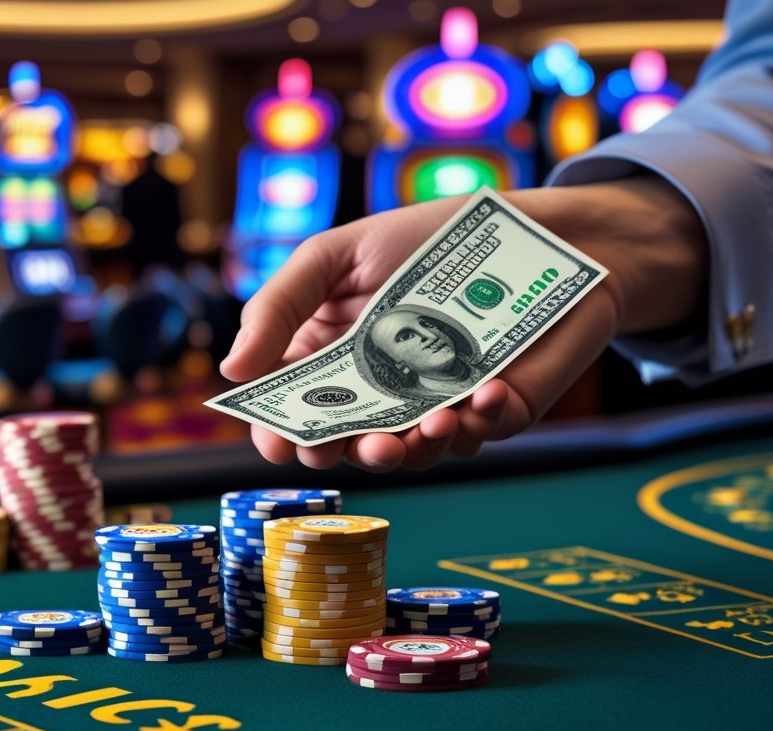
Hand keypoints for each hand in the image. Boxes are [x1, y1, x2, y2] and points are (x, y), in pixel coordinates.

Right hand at [220, 177, 707, 470]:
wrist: (540, 234)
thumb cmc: (432, 236)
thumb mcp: (340, 254)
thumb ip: (280, 304)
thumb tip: (232, 370)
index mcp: (333, 353)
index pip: (294, 407)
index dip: (280, 432)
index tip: (280, 442)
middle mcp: (379, 388)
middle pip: (346, 443)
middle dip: (347, 453)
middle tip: (360, 443)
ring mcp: (433, 404)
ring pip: (408, 454)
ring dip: (413, 451)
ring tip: (429, 424)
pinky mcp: (487, 411)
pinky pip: (473, 437)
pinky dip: (476, 424)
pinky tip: (482, 395)